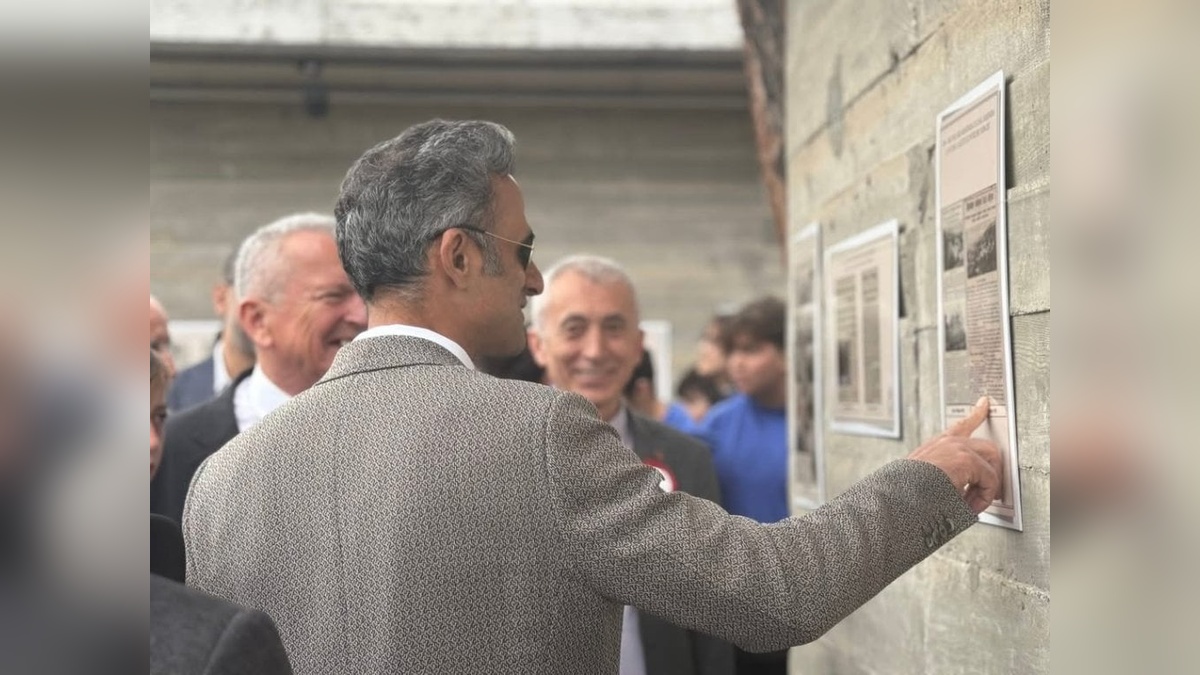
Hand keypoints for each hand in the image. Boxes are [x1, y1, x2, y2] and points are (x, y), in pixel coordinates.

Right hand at [908, 397, 1002, 512]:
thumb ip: (949, 476)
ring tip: (976, 502)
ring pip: (992, 458)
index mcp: (937, 445)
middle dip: (993, 469)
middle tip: (989, 490)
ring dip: (989, 483)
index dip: (976, 414)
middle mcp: (948, 441)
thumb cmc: (909, 494)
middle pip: (987, 446)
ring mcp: (957, 448)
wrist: (899, 498)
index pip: (961, 425)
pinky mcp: (965, 459)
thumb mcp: (927, 479)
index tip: (983, 404)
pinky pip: (990, 478)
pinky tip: (971, 505)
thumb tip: (965, 491)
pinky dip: (984, 496)